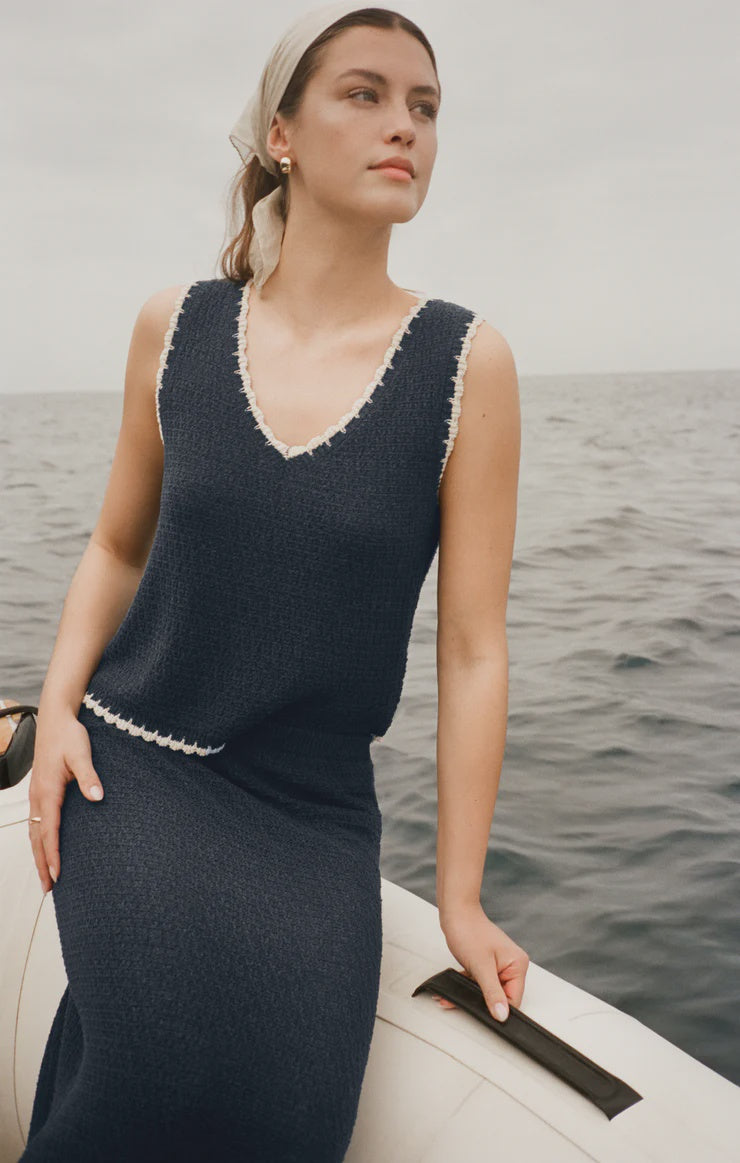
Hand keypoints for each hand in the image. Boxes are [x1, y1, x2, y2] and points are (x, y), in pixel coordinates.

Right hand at [28, 709, 104, 891]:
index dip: (53, 854)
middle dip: (42, 863)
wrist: (55, 718)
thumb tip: (97, 797)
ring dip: (39, 855)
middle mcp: (38, 796)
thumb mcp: (82, 753)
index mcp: (48, 791)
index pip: (50, 830)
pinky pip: (35, 822)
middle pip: (37, 837)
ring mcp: (36, 794)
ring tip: (45, 876)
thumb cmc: (69, 735)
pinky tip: (44, 847)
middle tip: (48, 888)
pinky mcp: (40, 791)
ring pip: (34, 831)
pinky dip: (38, 840)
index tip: (57, 874)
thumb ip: (89, 776)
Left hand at [432, 902, 529, 1021]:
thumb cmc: (469, 931)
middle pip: (501, 997)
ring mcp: (499, 964)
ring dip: (470, 995)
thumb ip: (493, 993)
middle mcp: (512, 965)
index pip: (514, 1000)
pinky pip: (480, 982)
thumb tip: (502, 1016)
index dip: (498, 1009)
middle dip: (480, 1003)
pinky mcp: (487, 963)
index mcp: (518, 965)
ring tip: (451, 998)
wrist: (455, 912)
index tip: (482, 1014)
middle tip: (461, 1004)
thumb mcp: (481, 967)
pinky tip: (452, 991)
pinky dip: (467, 986)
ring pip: (487, 991)